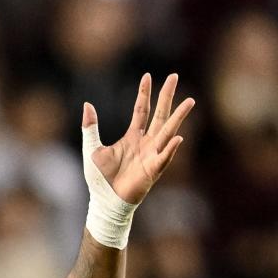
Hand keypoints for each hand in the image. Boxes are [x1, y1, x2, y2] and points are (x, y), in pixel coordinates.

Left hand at [85, 73, 194, 205]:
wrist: (105, 202)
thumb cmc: (99, 179)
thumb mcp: (92, 149)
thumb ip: (90, 127)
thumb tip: (87, 104)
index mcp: (132, 137)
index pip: (141, 110)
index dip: (144, 93)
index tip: (148, 76)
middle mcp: (145, 143)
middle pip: (159, 114)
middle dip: (167, 96)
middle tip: (174, 76)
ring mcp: (151, 155)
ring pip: (168, 132)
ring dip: (178, 117)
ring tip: (190, 101)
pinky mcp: (152, 171)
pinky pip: (164, 158)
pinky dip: (170, 149)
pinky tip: (178, 137)